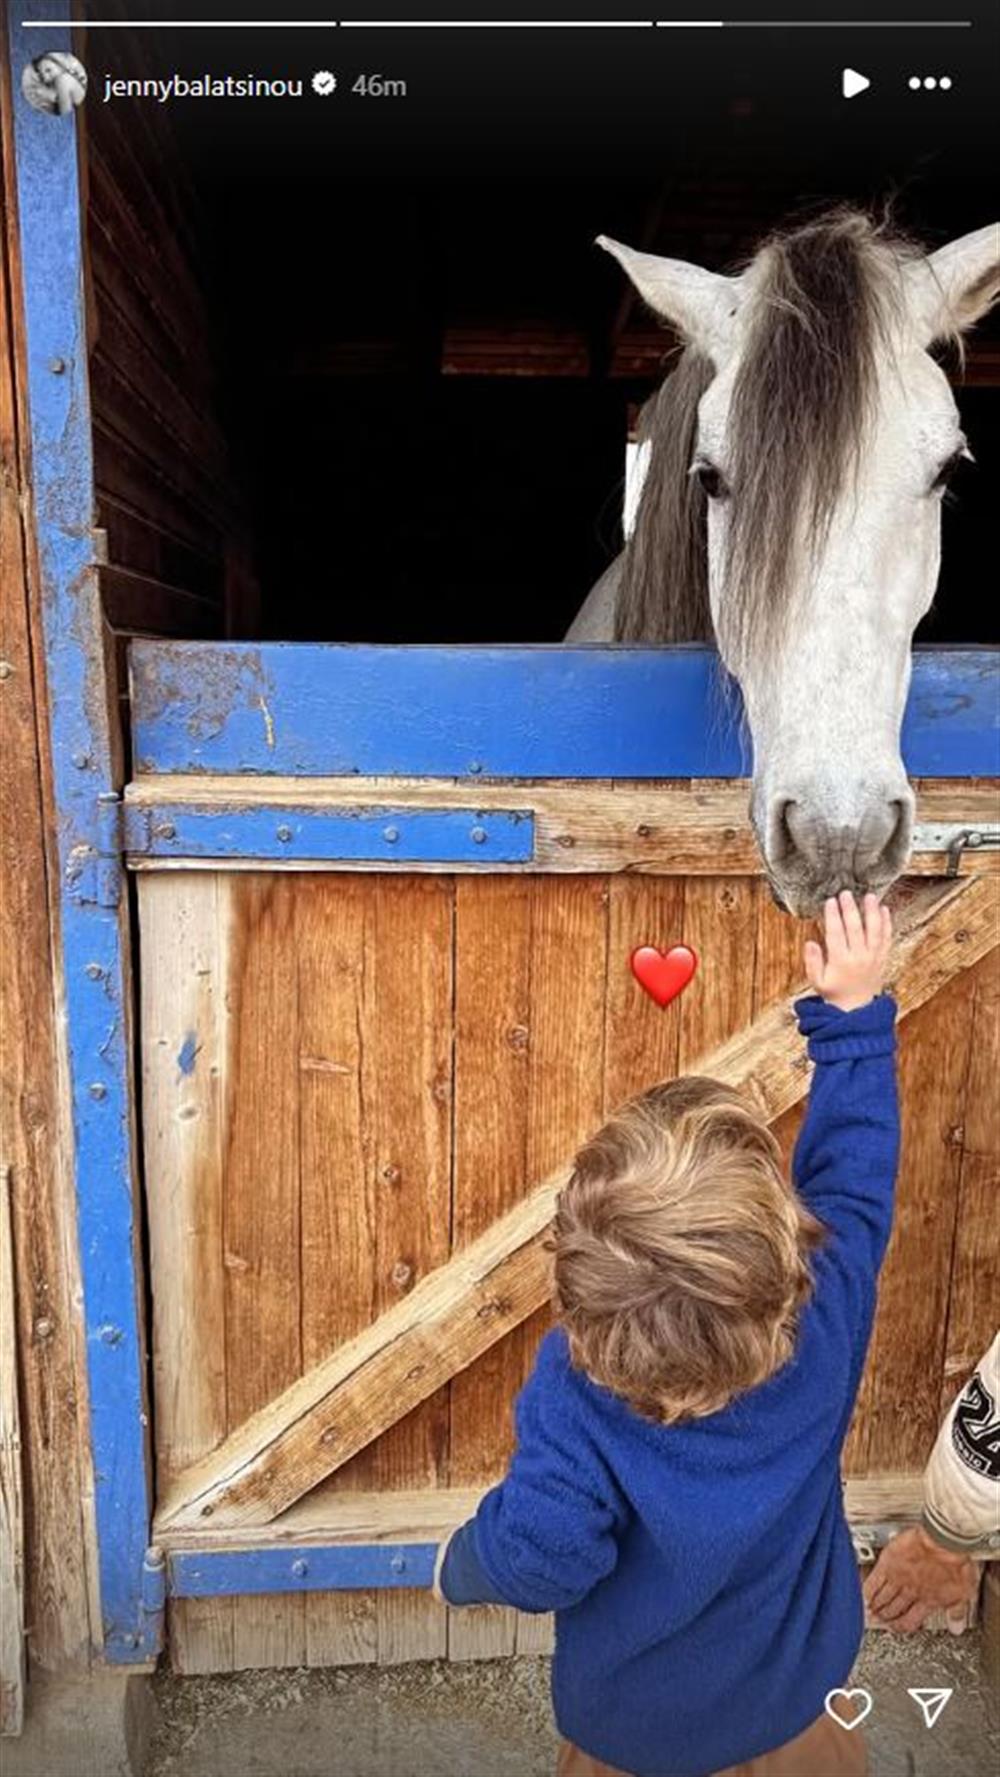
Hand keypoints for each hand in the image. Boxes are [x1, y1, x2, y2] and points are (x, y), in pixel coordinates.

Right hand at [803, 891, 891, 1012]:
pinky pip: (887, 939)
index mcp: (841, 962)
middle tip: (846, 893)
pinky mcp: (882, 958)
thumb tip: (810, 942)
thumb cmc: (834, 993)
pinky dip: (886, 923)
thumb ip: (812, 962)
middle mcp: (859, 958)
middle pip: (855, 929)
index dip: (833, 916)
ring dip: (872, 912)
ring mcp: (873, 958)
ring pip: (875, 931)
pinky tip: (884, 909)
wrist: (857, 1010)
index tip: (830, 901)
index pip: (836, 934)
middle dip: (850, 909)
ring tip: (870, 896)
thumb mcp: (817, 981)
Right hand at [864, 1527, 978, 1633]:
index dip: (900, 1626)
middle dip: (884, 1617)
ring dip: (875, 1606)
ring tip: (867, 1609)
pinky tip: (862, 1594)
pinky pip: (873, 1582)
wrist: (944, 1540)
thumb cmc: (956, 1562)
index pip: (909, 1620)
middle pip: (893, 1609)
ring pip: (882, 1598)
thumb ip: (957, 1612)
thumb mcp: (964, 1592)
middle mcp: (910, 1592)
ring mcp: (898, 1579)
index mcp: (927, 1600)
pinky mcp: (888, 1564)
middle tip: (877, 1619)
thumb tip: (956, 1628)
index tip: (894, 1627)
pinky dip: (867, 1590)